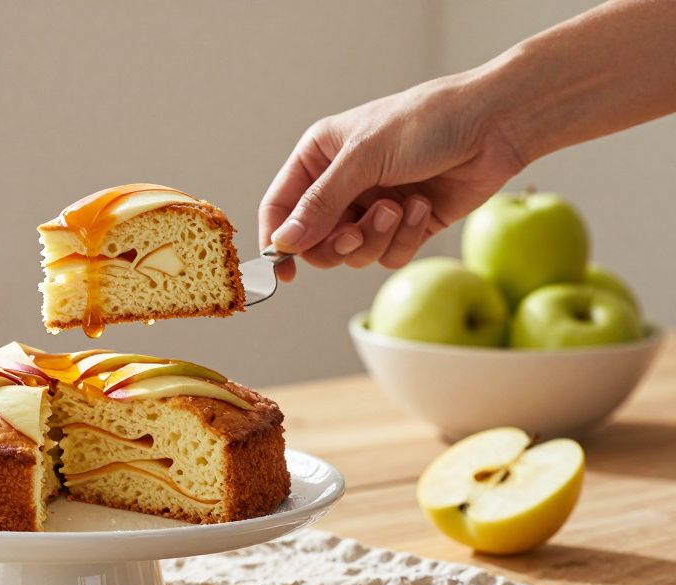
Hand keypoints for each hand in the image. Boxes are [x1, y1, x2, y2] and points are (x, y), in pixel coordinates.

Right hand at [259, 74, 526, 281]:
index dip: (278, 239)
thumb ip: (320, 203)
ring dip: (376, 237)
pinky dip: (404, 239)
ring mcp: (373, 207)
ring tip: (400, 207)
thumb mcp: (363, 157)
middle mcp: (342, 184)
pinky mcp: (406, 226)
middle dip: (337, 242)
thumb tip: (284, 243)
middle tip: (355, 232)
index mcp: (320, 157)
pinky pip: (388, 255)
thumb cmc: (426, 123)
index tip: (284, 270)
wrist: (495, 125)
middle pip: (315, 240)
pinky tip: (421, 207)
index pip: (281, 206)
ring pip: (353, 253)